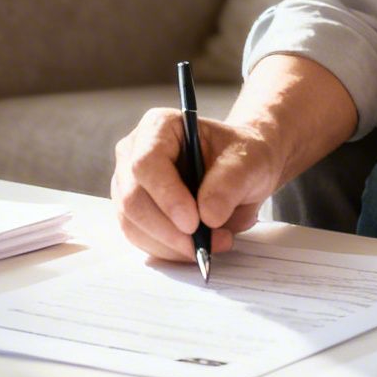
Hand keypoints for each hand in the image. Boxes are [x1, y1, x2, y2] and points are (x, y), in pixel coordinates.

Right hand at [111, 108, 272, 261]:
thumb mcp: (248, 162)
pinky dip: (168, 250)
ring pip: (133, 224)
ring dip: (171, 244)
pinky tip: (194, 247)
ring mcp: (128, 183)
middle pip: (133, 199)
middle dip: (169, 230)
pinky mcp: (133, 211)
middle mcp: (134, 152)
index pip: (146, 163)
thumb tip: (207, 216)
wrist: (240, 169)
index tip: (193, 223)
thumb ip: (229, 184)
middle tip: (207, 243)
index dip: (166, 196)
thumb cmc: (240, 156)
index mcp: (159, 127)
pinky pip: (140, 238)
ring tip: (212, 244)